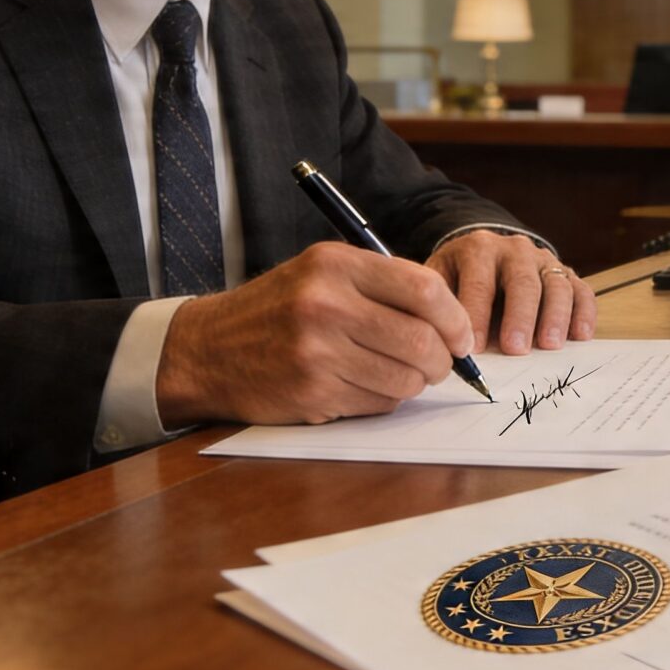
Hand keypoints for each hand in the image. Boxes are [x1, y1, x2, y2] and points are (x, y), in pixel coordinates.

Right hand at [153, 242, 474, 426]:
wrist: (207, 350)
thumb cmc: (275, 309)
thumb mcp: (320, 273)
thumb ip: (381, 285)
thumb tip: (451, 318)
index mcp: (334, 265)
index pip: (424, 289)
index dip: (456, 318)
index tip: (462, 336)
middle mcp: (326, 304)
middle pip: (422, 339)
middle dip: (443, 360)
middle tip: (440, 364)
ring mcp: (318, 352)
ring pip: (405, 378)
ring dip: (416, 384)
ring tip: (400, 374)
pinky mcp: (313, 393)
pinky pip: (378, 404)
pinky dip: (385, 400)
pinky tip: (365, 386)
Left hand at [427, 230, 596, 355]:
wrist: (485, 255)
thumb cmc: (459, 279)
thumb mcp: (440, 280)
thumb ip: (440, 306)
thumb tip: (440, 345)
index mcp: (479, 250)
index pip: (479, 282)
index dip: (476, 315)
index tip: (472, 347)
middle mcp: (515, 250)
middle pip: (522, 282)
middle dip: (519, 317)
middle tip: (515, 348)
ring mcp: (544, 261)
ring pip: (556, 285)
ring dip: (555, 316)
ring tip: (550, 345)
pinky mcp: (566, 274)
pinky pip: (581, 291)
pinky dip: (584, 313)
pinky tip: (581, 335)